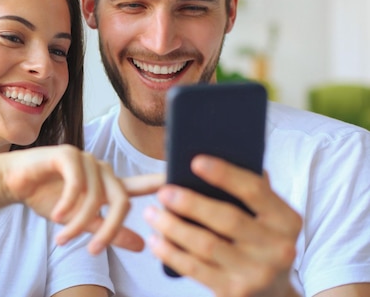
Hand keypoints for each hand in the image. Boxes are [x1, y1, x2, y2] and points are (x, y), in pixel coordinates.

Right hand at [0, 144, 163, 253]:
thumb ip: (109, 231)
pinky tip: (57, 215)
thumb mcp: (81, 221)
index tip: (182, 184)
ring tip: (63, 238)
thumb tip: (143, 246)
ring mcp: (86, 159)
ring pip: (95, 196)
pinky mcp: (67, 154)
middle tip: (93, 250)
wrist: (16, 183)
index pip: (141, 185)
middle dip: (109, 229)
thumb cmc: (49, 198)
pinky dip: (68, 202)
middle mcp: (102, 169)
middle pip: (121, 199)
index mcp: (108, 183)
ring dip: (79, 222)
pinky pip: (77, 181)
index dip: (162, 185)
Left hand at [145, 154, 300, 296]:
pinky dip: (171, 253)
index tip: (195, 161)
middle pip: (227, 219)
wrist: (273, 294)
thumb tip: (218, 154)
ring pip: (206, 245)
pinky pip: (195, 269)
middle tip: (163, 192)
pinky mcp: (235, 292)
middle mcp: (278, 248)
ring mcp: (257, 274)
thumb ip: (251, 192)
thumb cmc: (260, 242)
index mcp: (287, 220)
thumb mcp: (268, 218)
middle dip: (190, 203)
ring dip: (173, 227)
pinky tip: (155, 240)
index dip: (224, 174)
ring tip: (151, 213)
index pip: (255, 190)